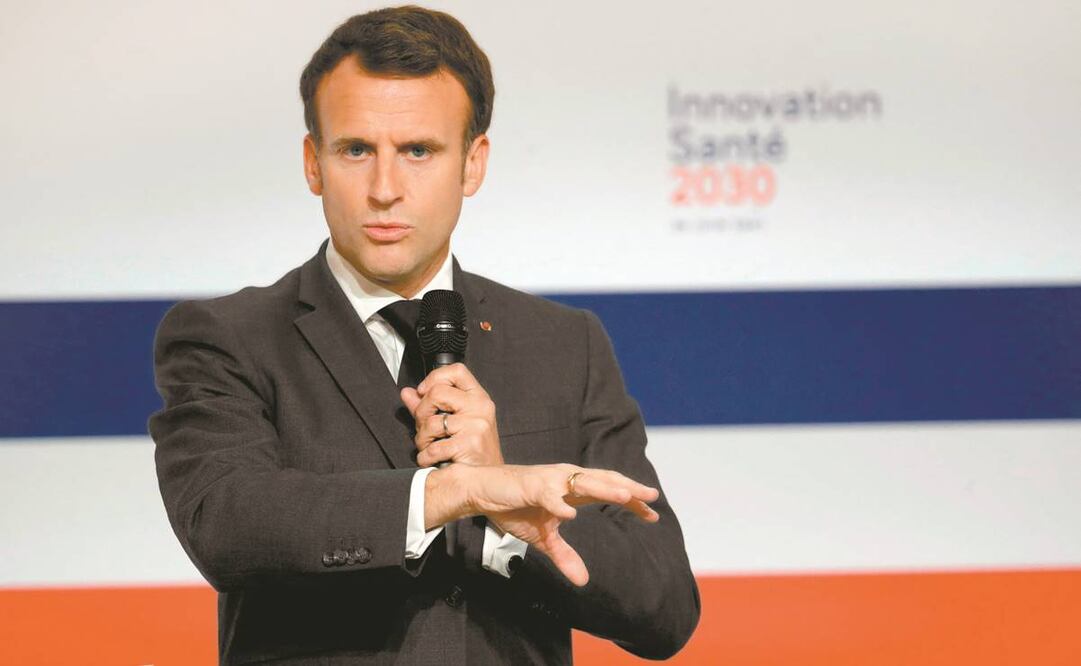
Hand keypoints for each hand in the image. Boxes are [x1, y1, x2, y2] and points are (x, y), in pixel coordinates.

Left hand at [401, 363, 502, 466]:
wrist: (488, 477)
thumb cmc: (472, 449)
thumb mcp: (454, 422)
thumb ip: (429, 406)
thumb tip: (407, 392)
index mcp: (478, 397)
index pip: (457, 371)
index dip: (435, 377)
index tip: (424, 392)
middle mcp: (480, 407)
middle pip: (437, 392)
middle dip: (421, 412)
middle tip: (423, 427)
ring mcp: (476, 424)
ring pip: (431, 422)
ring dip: (421, 438)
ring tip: (428, 446)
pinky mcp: (469, 444)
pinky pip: (433, 447)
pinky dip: (425, 457)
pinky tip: (431, 459)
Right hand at [468, 464, 659, 586]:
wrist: (482, 492)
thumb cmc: (514, 507)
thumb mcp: (543, 538)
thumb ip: (564, 555)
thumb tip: (583, 581)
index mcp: (572, 489)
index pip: (608, 490)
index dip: (631, 500)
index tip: (652, 514)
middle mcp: (565, 479)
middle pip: (604, 480)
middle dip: (628, 488)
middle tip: (652, 496)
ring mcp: (549, 481)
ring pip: (582, 482)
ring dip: (605, 487)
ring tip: (626, 494)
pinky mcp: (530, 487)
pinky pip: (548, 496)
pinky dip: (559, 503)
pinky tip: (571, 514)